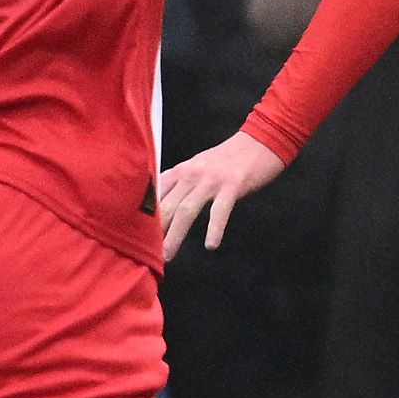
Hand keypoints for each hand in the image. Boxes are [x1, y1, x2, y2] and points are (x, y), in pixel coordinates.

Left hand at [155, 130, 293, 256]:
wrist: (260, 141)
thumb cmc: (229, 158)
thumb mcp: (198, 167)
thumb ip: (180, 184)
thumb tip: (162, 207)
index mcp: (181, 171)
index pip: (155, 196)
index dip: (144, 217)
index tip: (138, 237)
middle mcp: (191, 174)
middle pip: (167, 206)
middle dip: (155, 232)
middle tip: (147, 255)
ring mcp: (211, 179)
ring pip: (187, 210)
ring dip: (175, 235)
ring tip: (169, 256)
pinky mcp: (232, 184)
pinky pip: (220, 210)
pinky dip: (214, 229)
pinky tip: (211, 245)